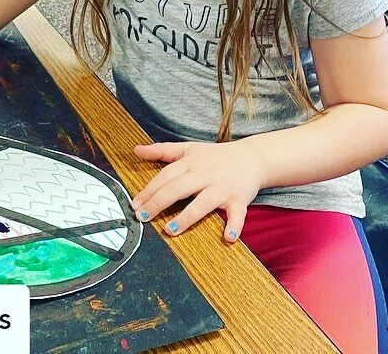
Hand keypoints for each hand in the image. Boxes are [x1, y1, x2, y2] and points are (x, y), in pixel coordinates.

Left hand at [131, 140, 266, 242]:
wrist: (252, 157)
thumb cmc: (215, 156)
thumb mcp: (188, 149)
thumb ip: (161, 150)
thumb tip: (136, 149)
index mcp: (190, 163)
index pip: (165, 176)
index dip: (149, 190)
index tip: (134, 205)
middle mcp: (204, 175)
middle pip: (178, 188)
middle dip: (158, 203)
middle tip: (143, 217)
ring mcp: (222, 188)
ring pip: (202, 203)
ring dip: (186, 217)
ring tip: (170, 231)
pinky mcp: (240, 199)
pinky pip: (238, 214)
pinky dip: (234, 226)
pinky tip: (228, 238)